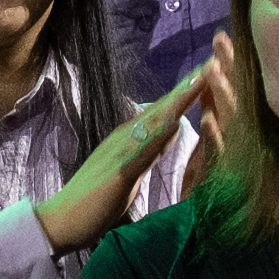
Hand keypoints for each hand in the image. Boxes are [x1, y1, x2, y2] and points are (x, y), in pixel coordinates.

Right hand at [33, 61, 221, 258]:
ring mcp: (121, 152)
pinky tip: (175, 123)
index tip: (216, 69)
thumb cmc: (94, 201)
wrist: (58, 221)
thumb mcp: (130, 169)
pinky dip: (158, 136)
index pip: (166, 109)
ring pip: (156, 121)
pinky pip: (141, 152)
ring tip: (204, 77)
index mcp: (131, 138)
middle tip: (220, 57)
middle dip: (192, 83)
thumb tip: (170, 131)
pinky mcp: (118, 174)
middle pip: (165, 106)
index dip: (190, 90)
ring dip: (180, 99)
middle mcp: (126, 137)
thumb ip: (149, 149)